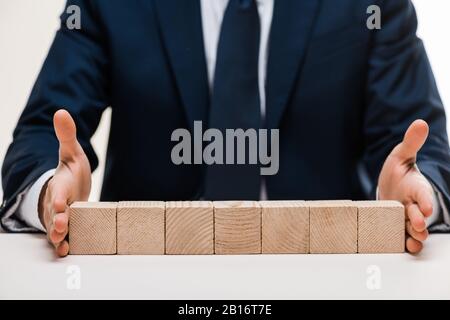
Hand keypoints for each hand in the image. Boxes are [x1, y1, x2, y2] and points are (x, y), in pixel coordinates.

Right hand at [38, 109, 90, 256]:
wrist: (69, 186)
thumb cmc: (70, 170)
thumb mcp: (71, 152)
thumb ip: (66, 135)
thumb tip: (61, 111)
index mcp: (60, 184)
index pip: (57, 191)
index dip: (58, 196)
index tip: (60, 202)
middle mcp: (57, 202)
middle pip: (53, 213)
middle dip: (56, 219)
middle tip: (60, 226)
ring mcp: (60, 215)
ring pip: (55, 227)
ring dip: (57, 235)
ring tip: (60, 242)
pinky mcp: (67, 225)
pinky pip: (63, 236)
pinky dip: (63, 243)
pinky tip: (66, 250)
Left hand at [378, 120, 433, 253]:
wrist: (390, 186)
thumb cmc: (398, 172)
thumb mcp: (401, 156)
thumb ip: (411, 143)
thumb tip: (420, 123)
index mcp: (417, 187)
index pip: (424, 193)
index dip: (426, 199)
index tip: (426, 204)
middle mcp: (415, 204)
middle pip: (421, 214)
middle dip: (420, 219)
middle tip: (417, 222)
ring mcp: (407, 217)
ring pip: (415, 228)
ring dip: (415, 234)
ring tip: (414, 238)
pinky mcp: (398, 226)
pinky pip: (405, 237)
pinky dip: (407, 242)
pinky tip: (407, 246)